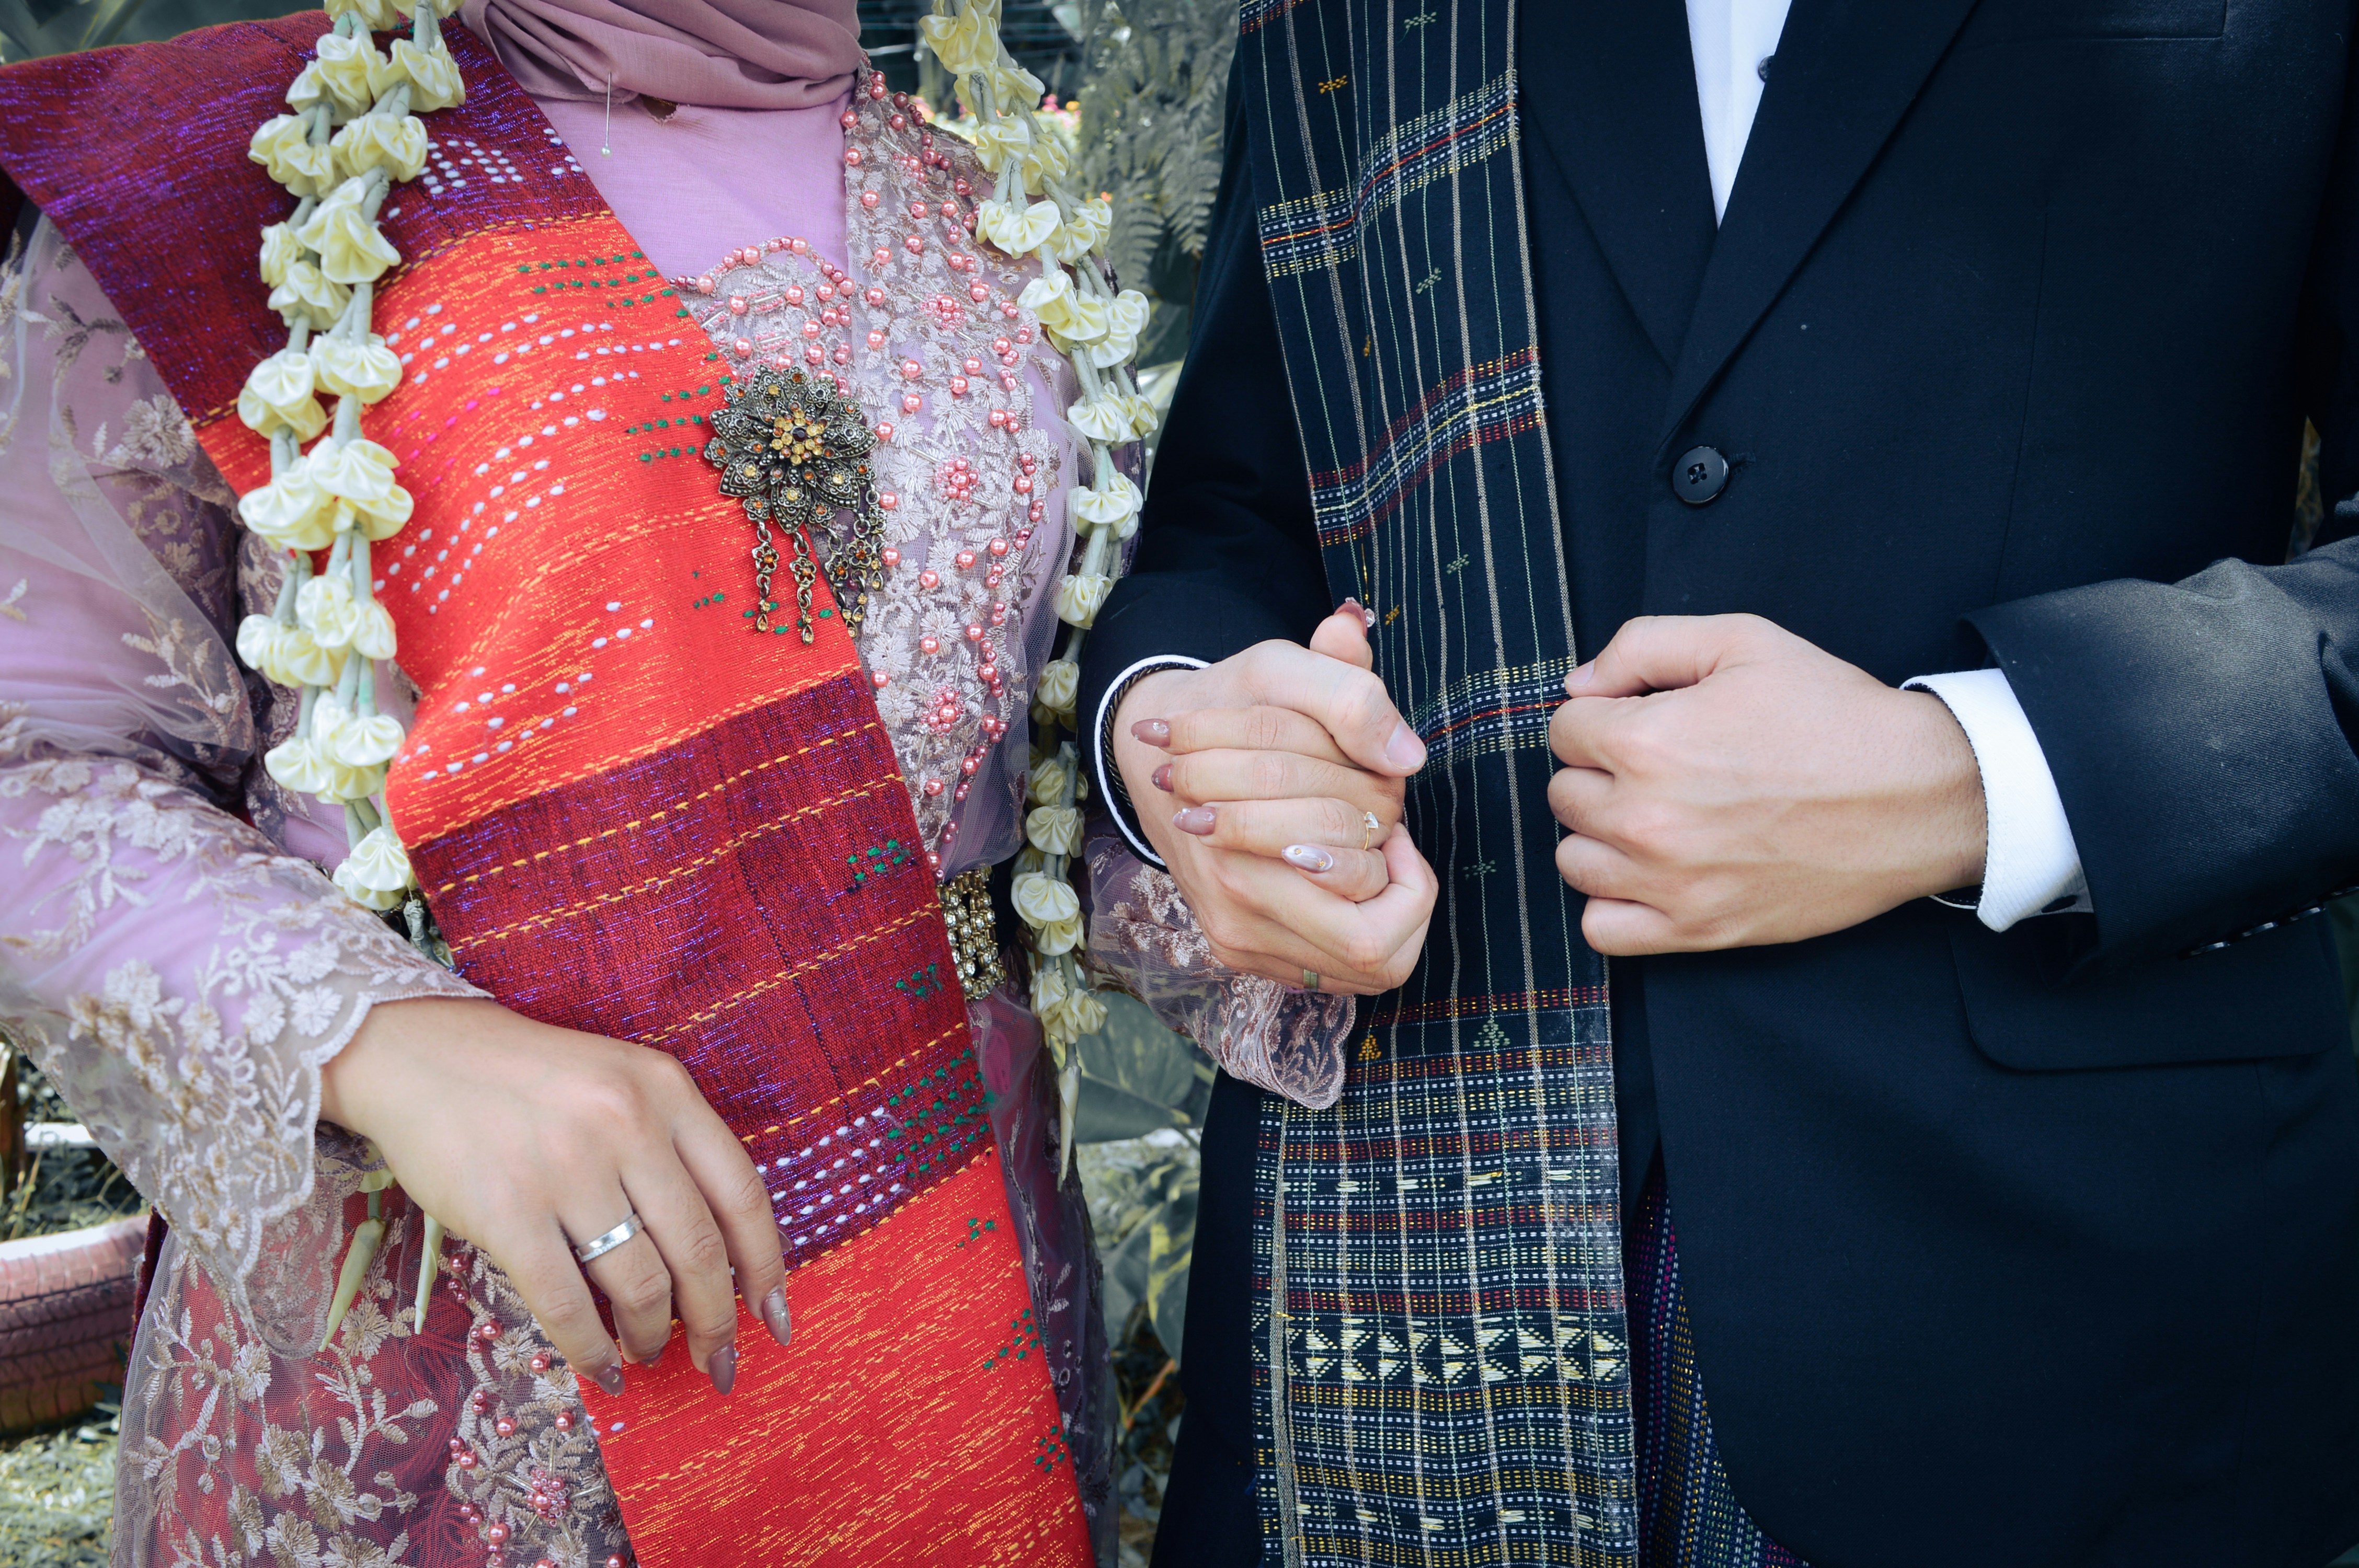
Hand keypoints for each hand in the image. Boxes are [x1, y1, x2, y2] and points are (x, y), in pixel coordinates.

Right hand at [319, 997, 788, 1397]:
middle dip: (716, 1322)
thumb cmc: (531, 1081)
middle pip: (700, 1250)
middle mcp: (627, 1123)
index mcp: (667, 1090)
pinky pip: (566, 1303)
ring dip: (652, 1336)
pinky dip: (591, 1349)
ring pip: (640, 1284)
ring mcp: (567, 1167)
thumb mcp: (621, 1086)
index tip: (774, 1316)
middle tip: (718, 1360)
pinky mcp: (507, 1210)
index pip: (743, 1194)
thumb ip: (671, 1152)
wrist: (422, 1055)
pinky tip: (601, 1368)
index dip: (766, 1267)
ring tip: (648, 1353)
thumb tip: (715, 1263)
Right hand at [1112, 605, 1439, 993]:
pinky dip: (1360, 916)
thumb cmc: (1231, 708)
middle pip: (1371, 948)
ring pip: (1365, 966)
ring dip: (1384, 904)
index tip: (1383, 806)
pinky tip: (1345, 867)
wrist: (1159, 753)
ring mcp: (1238, 940)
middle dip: (1397, 880)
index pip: (1366, 894)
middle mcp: (1236, 915)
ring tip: (1368, 847)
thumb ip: (1348, 698)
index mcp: (1240, 858)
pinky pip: (1339, 965)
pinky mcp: (1242, 951)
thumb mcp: (1280, 671)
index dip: (1400, 850)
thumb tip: (1407, 759)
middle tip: (1382, 826)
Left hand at [1548, 614, 1985, 954]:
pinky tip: (1649, 876)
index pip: (1565, 729)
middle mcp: (1646, 817)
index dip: (1603, 717)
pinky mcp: (1699, 930)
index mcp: (1647, 741)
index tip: (1645, 720)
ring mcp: (1670, 882)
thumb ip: (1643, 646)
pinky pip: (1603, 930)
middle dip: (1600, 772)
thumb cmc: (1834, 714)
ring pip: (1574, 861)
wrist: (1917, 795)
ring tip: (1656, 818)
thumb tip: (1577, 686)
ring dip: (1602, 837)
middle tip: (1660, 767)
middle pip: (1564, 795)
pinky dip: (1613, 905)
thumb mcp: (1742, 642)